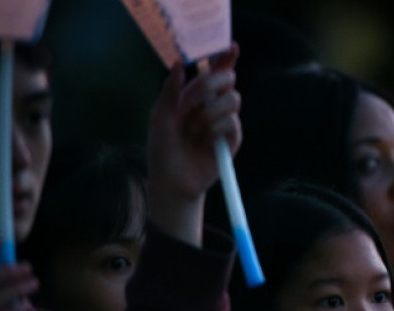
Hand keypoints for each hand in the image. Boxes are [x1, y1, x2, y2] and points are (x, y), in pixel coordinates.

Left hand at [147, 43, 241, 244]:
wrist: (172, 180)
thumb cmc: (163, 148)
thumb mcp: (160, 116)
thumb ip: (170, 90)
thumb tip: (180, 64)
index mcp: (195, 96)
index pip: (215, 72)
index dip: (225, 58)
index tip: (232, 47)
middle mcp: (213, 105)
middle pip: (227, 80)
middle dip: (211, 84)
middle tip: (192, 101)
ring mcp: (224, 122)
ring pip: (233, 99)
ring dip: (210, 111)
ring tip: (195, 130)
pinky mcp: (232, 140)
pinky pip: (233, 122)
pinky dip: (216, 128)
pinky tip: (205, 139)